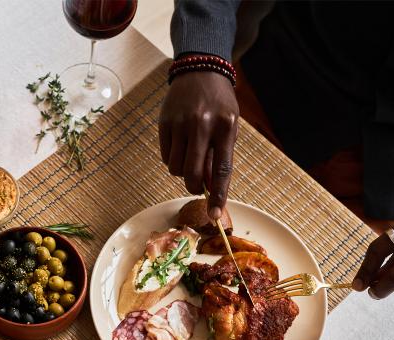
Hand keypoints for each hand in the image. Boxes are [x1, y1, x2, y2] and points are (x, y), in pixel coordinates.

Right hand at [158, 70, 238, 219]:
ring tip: (189, 157)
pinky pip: (166, 157)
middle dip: (194, 187)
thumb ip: (219, 155)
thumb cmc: (218, 103)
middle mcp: (202, 125)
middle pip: (193, 173)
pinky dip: (172, 159)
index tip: (215, 215)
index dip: (218, 195)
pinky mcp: (165, 123)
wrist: (200, 70)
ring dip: (182, 172)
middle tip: (196, 187)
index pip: (222, 169)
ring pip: (176, 169)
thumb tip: (206, 187)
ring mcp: (181, 123)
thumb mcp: (228, 125)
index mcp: (225, 126)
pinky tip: (180, 145)